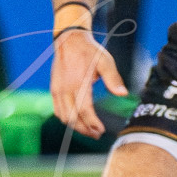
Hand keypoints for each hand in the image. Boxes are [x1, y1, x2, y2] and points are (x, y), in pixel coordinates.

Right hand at [50, 22, 125, 136]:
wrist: (70, 41)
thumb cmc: (89, 51)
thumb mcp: (105, 61)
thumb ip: (113, 78)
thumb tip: (122, 94)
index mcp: (79, 82)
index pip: (84, 109)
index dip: (92, 123)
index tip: (101, 130)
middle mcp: (65, 88)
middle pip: (73, 117)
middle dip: (85, 129)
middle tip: (97, 135)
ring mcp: (57, 90)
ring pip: (63, 116)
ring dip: (76, 127)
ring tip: (89, 130)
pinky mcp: (53, 90)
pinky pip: (57, 110)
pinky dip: (66, 119)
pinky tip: (77, 121)